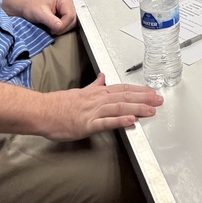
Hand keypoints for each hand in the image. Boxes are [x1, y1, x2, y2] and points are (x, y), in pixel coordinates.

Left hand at [20, 0, 76, 34]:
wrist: (25, 8)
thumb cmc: (31, 6)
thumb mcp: (40, 13)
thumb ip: (51, 20)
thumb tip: (60, 27)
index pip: (70, 16)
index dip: (62, 25)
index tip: (52, 28)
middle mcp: (67, 4)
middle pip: (72, 21)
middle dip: (61, 28)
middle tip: (50, 29)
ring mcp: (66, 11)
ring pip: (71, 25)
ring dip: (60, 29)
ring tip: (50, 27)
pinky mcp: (64, 17)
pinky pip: (67, 26)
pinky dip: (60, 29)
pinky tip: (52, 27)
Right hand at [41, 74, 163, 140]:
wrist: (42, 111)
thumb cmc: (59, 104)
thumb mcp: (80, 91)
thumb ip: (94, 86)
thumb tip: (102, 78)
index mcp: (97, 92)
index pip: (122, 89)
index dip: (139, 91)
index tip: (151, 92)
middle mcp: (97, 100)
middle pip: (125, 96)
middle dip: (144, 98)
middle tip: (159, 100)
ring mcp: (92, 112)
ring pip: (119, 107)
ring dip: (137, 108)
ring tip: (151, 110)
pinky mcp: (86, 125)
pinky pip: (105, 122)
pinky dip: (119, 120)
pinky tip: (130, 120)